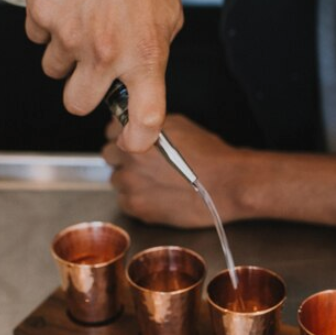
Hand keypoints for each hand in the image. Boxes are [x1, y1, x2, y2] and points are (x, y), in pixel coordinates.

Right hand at [25, 0, 182, 152]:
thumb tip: (141, 76)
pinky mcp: (42, 13)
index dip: (137, 139)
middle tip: (90, 70)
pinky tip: (67, 2)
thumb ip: (153, 53)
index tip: (131, 141)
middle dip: (81, 92)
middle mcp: (105, 53)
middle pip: (78, 105)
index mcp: (145, 56)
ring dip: (64, 54)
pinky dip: (48, 24)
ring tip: (82, 20)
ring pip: (54, 70)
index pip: (144, 119)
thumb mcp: (168, 16)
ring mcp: (70, 35)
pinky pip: (37, 36)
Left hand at [103, 115, 245, 226]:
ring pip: (116, 181)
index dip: (122, 136)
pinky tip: (156, 196)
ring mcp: (131, 185)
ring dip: (129, 180)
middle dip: (123, 158)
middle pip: (109, 156)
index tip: (130, 141)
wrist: (227, 185)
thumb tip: (136, 126)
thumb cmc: (210, 156)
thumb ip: (149, 127)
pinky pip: (125, 202)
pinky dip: (136, 200)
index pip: (110, 131)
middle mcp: (130, 158)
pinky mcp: (138, 208)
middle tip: (144, 163)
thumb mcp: (178, 126)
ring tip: (153, 182)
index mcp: (137, 134)